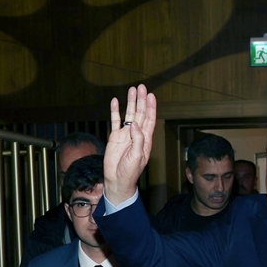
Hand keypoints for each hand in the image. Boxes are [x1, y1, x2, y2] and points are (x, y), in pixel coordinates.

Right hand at [103, 84, 156, 204]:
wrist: (117, 179)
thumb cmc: (130, 171)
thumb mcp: (137, 156)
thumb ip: (137, 139)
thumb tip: (134, 124)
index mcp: (145, 139)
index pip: (149, 119)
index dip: (150, 107)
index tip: (151, 96)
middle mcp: (136, 134)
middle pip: (140, 113)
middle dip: (141, 100)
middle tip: (141, 87)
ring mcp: (125, 134)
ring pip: (129, 114)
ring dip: (130, 102)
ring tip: (131, 90)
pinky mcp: (115, 137)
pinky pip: (115, 121)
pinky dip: (115, 111)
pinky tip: (115, 101)